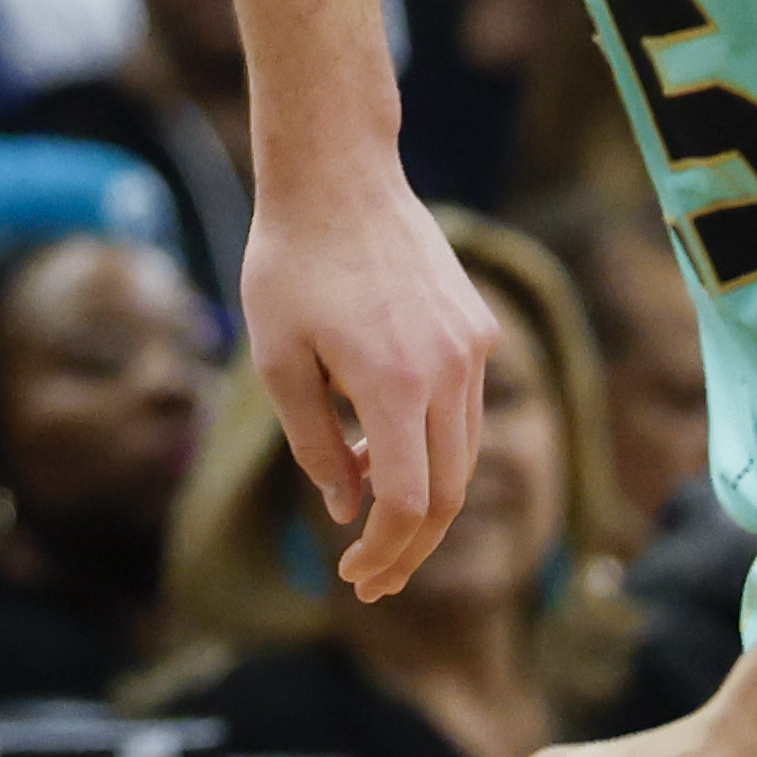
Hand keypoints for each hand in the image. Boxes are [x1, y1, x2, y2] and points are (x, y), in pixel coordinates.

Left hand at [233, 176, 497, 597]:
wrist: (338, 176)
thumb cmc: (290, 263)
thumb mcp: (278, 360)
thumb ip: (315, 443)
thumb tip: (348, 509)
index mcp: (393, 383)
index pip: (410, 502)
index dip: (386, 552)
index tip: (353, 575)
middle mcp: (448, 371)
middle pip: (449, 494)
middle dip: (410, 549)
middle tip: (369, 580)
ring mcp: (473, 349)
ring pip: (463, 457)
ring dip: (421, 499)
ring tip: (364, 510)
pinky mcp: (479, 330)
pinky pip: (465, 412)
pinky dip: (432, 448)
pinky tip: (378, 446)